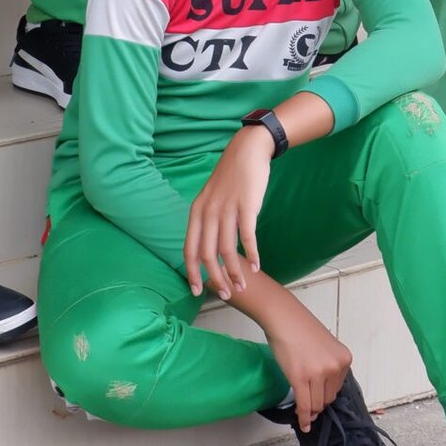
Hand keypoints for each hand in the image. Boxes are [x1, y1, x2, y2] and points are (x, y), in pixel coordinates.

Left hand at [184, 125, 274, 298]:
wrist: (246, 151)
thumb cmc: (230, 178)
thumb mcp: (210, 199)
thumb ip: (207, 222)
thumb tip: (208, 249)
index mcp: (196, 212)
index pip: (188, 249)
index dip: (192, 273)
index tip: (198, 291)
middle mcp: (208, 212)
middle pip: (207, 254)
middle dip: (216, 279)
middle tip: (226, 294)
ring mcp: (226, 209)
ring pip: (227, 249)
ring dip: (235, 271)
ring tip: (243, 285)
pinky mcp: (246, 206)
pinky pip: (247, 236)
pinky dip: (252, 254)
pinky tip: (257, 266)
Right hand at [262, 289, 352, 432]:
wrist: (284, 317)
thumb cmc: (301, 329)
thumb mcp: (326, 347)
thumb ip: (329, 367)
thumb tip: (323, 394)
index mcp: (344, 359)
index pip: (338, 388)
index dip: (326, 394)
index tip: (318, 398)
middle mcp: (335, 367)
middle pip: (329, 398)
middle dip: (319, 403)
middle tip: (308, 403)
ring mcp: (318, 374)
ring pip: (317, 404)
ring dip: (311, 410)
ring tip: (304, 411)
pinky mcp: (300, 379)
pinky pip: (304, 405)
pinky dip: (304, 418)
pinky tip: (303, 424)